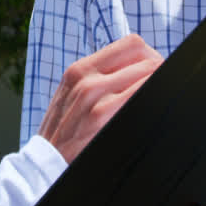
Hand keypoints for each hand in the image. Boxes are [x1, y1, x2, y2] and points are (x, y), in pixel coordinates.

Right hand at [39, 34, 161, 162]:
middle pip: (144, 56)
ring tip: (157, 94)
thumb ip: (101, 78)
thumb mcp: (74, 95)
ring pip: (148, 72)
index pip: (131, 43)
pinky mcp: (101, 115)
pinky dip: (151, 94)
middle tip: (160, 84)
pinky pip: (139, 94)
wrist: (45, 161)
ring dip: (159, 81)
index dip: (150, 55)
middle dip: (159, 69)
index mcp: (80, 68)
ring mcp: (94, 96)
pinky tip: (151, 106)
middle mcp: (86, 77)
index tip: (154, 71)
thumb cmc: (64, 131)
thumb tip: (139, 68)